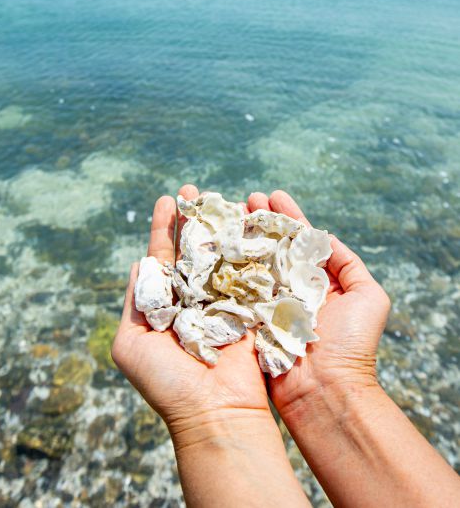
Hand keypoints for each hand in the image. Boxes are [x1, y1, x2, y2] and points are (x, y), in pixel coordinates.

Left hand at [112, 184, 270, 435]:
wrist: (215, 414)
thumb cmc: (167, 384)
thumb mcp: (130, 344)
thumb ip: (134, 301)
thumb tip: (138, 262)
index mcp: (166, 306)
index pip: (164, 258)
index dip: (164, 229)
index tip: (166, 200)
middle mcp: (194, 300)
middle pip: (193, 249)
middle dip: (192, 218)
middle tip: (192, 188)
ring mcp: (224, 302)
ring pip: (220, 254)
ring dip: (218, 224)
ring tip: (216, 195)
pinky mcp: (251, 308)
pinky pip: (248, 271)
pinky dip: (246, 245)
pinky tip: (244, 219)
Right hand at [247, 190, 390, 415]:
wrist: (327, 391)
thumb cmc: (353, 344)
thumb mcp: (369, 296)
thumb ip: (350, 263)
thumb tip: (326, 237)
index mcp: (317, 280)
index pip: (300, 239)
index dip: (287, 215)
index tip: (272, 194)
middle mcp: (291, 288)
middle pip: (272, 245)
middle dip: (259, 220)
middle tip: (245, 198)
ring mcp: (268, 302)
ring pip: (251, 261)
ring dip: (240, 236)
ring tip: (228, 213)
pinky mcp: (249, 319)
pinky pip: (235, 288)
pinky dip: (225, 267)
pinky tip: (216, 245)